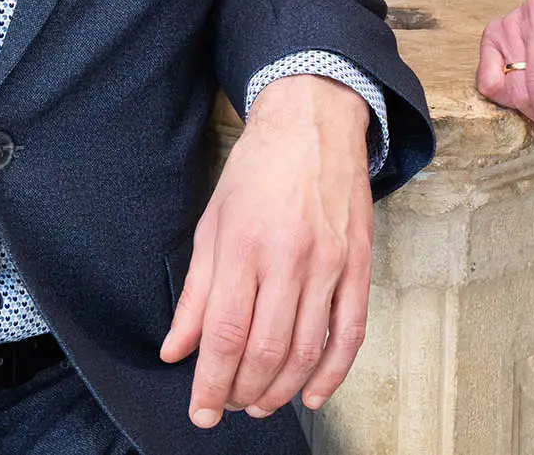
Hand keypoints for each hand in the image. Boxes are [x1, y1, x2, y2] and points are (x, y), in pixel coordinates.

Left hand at [158, 74, 375, 426]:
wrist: (314, 121)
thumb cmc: (257, 170)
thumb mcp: (211, 224)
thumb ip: (195, 294)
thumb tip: (175, 350)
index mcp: (244, 245)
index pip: (225, 334)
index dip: (210, 383)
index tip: (200, 411)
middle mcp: (288, 257)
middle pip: (266, 350)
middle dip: (242, 392)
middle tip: (227, 406)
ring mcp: (329, 262)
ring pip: (307, 350)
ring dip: (281, 390)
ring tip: (259, 404)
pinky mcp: (358, 264)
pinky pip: (350, 332)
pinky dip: (333, 373)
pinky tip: (312, 394)